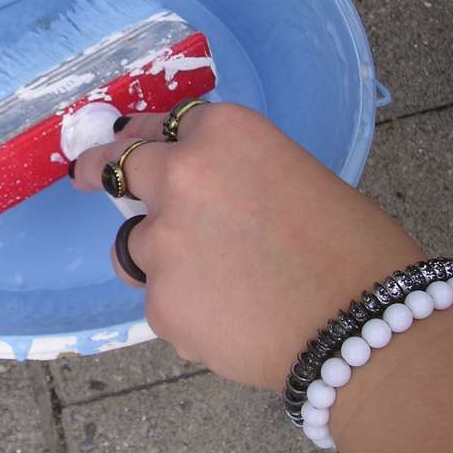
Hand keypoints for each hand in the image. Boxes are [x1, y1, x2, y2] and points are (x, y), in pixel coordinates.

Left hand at [69, 102, 423, 389]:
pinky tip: (234, 322)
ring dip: (162, 258)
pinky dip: (187, 310)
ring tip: (221, 285)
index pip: (161, 125)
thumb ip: (229, 175)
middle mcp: (180, 176)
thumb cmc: (354, 248)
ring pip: (136, 246)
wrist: (367, 327)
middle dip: (100, 169)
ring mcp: (162, 242)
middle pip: (119, 166)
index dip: (146, 138)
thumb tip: (193, 192)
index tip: (126, 143)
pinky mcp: (159, 303)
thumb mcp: (292, 177)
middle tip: (85, 174)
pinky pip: (160, 300)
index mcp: (222, 133)